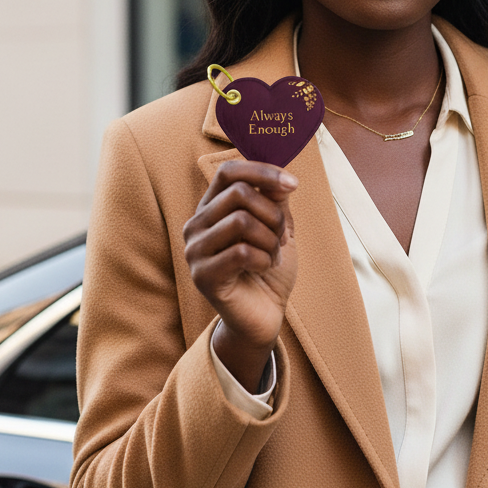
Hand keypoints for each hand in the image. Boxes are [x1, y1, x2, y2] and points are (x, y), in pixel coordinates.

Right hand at [183, 160, 298, 390]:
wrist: (264, 315)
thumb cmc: (268, 269)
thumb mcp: (278, 227)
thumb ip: (276, 200)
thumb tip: (280, 178)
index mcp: (211, 208)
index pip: (228, 171)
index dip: (262, 171)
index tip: (292, 184)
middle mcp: (196, 225)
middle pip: (239, 193)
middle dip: (273, 214)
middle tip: (282, 237)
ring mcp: (195, 251)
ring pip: (241, 220)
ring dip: (270, 239)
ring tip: (273, 255)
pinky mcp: (202, 276)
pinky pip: (242, 252)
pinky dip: (264, 259)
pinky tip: (263, 269)